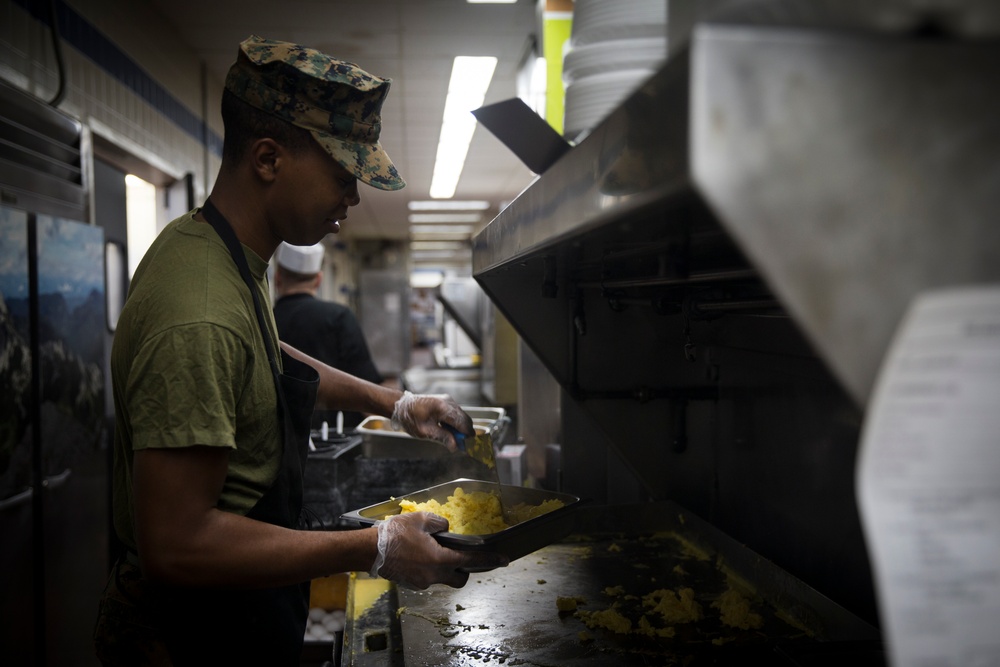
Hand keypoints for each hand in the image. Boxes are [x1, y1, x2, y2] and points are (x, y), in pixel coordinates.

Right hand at [370, 512, 507, 588]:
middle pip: (460, 579)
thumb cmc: (395, 534)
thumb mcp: (420, 520)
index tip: (504, 560)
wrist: (369, 550)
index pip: (471, 561)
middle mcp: (434, 575)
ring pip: (442, 578)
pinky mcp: (412, 584)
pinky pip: (428, 578)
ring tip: (433, 551)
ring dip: (444, 568)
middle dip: (465, 571)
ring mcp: (422, 582)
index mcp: (440, 559)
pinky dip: (429, 569)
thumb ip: (439, 523)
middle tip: (461, 558)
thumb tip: (446, 529)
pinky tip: (418, 556)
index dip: (490, 560)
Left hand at [391, 391, 472, 450]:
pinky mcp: (446, 401)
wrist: (401, 406)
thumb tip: (455, 447)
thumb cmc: (410, 418)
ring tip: (452, 438)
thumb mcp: (424, 431)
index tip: (468, 446)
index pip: (462, 422)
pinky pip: (456, 413)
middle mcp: (448, 402)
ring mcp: (448, 400)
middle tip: (460, 445)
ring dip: (460, 428)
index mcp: (442, 408)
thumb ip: (442, 438)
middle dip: (465, 432)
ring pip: (462, 416)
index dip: (467, 435)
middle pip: (465, 418)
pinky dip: (456, 423)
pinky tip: (448, 430)